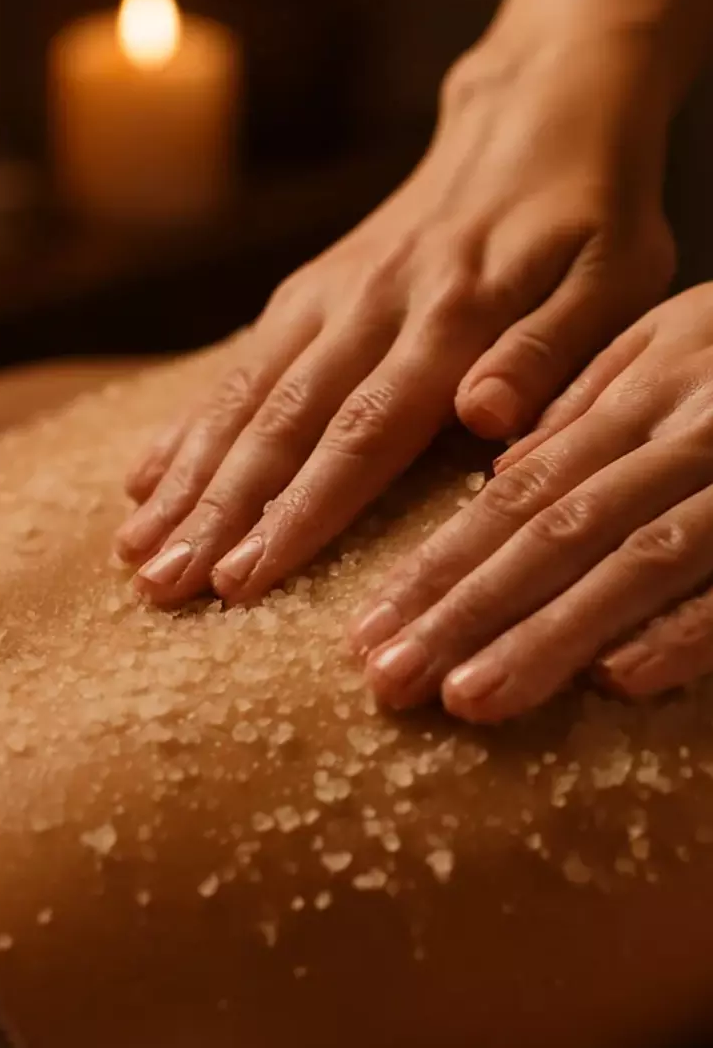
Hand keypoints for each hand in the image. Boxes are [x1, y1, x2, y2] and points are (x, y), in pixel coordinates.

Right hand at [115, 39, 674, 606]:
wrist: (533, 114)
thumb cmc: (587, 218)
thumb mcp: (612, 277)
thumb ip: (552, 351)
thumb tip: (486, 416)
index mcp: (448, 320)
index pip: (361, 433)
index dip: (297, 511)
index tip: (241, 578)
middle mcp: (368, 310)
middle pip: (280, 425)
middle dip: (215, 511)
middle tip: (160, 585)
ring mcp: (325, 299)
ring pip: (242, 398)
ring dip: (185, 477)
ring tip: (134, 548)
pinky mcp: (304, 294)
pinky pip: (235, 367)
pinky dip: (186, 425)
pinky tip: (143, 477)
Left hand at [351, 282, 712, 721]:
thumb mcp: (678, 346)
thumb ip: (588, 408)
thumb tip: (498, 475)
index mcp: (645, 390)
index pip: (512, 494)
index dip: (435, 568)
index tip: (366, 634)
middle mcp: (690, 430)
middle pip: (553, 532)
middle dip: (464, 614)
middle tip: (390, 684)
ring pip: (638, 559)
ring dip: (550, 636)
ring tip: (469, 701)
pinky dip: (691, 628)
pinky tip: (625, 681)